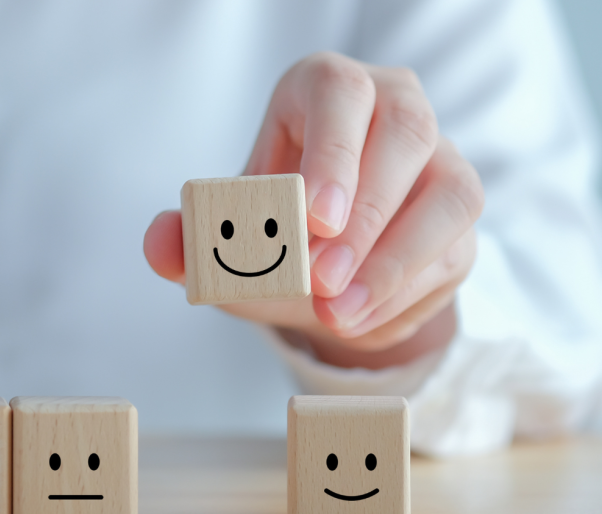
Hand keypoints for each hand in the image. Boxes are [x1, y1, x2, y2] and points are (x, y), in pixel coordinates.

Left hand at [144, 52, 483, 367]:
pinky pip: (453, 250)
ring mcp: (439, 158)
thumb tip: (159, 243)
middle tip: (317, 279)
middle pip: (407, 136)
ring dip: (394, 262)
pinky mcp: (458, 214)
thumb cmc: (272, 225)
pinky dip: (404, 294)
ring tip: (335, 314)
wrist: (322, 264)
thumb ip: (187, 237)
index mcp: (325, 90)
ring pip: (451, 194)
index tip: (314, 216)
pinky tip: (356, 321)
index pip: (340, 94)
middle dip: (365, 216)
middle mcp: (393, 108)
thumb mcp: (226, 231)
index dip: (332, 151)